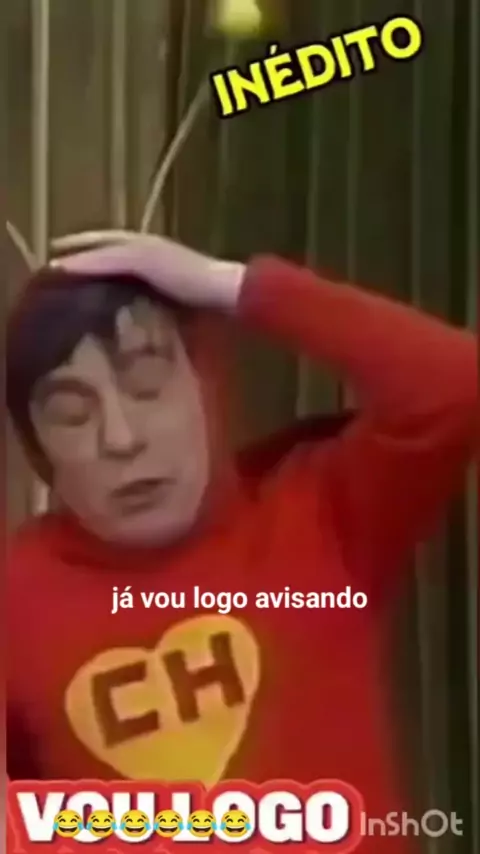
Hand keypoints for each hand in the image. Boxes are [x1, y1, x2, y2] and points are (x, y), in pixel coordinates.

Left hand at [51, 230, 245, 311]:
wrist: (228, 293)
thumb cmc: (212, 303)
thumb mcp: (181, 303)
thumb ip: (163, 304)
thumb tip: (149, 320)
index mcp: (160, 255)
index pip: (122, 251)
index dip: (99, 254)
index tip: (78, 262)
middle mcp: (151, 246)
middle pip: (107, 242)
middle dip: (82, 246)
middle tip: (56, 254)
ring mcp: (148, 249)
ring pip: (104, 248)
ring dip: (79, 254)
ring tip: (54, 262)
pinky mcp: (146, 258)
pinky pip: (110, 258)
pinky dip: (88, 262)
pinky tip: (67, 266)